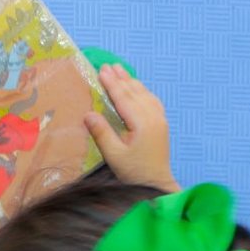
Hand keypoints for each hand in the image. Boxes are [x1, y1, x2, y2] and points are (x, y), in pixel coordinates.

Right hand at [84, 65, 177, 191]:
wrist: (157, 184)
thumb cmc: (134, 172)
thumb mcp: (114, 155)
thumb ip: (102, 133)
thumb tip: (88, 114)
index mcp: (142, 123)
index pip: (124, 98)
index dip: (112, 84)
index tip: (102, 71)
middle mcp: (154, 117)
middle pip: (135, 93)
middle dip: (121, 78)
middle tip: (109, 66)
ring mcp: (160, 120)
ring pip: (145, 95)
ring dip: (132, 82)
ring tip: (121, 71)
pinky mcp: (161, 125)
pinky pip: (152, 101)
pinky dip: (142, 91)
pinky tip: (137, 88)